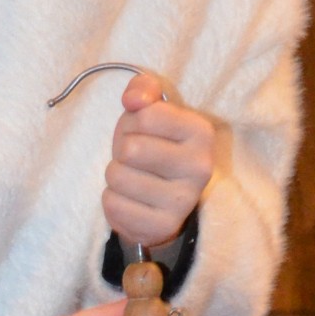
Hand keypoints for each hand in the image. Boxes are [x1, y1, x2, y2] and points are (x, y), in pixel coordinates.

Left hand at [101, 71, 216, 250]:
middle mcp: (201, 167)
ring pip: (117, 177)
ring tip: (133, 178)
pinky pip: (113, 204)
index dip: (133, 122)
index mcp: (201, 132)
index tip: (143, 132)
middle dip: (122, 151)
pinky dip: (113, 200)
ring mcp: (184, 200)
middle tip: (135, 159)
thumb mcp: (150, 110)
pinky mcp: (163, 225)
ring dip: (115, 176)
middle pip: (130, 150)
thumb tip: (133, 99)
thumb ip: (143, 89)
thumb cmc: (153, 146)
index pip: (146, 116)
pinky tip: (131, 200)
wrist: (159, 200)